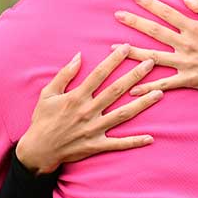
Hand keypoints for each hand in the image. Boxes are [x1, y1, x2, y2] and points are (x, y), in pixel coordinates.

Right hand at [16, 44, 162, 174]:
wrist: (38, 150)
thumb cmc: (42, 119)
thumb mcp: (47, 94)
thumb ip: (64, 74)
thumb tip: (78, 56)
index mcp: (76, 97)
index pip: (99, 74)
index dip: (114, 60)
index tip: (127, 47)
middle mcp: (88, 111)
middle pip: (116, 90)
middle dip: (135, 76)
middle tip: (151, 63)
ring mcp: (94, 129)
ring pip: (123, 114)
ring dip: (142, 103)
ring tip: (159, 93)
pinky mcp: (96, 145)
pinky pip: (118, 144)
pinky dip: (134, 142)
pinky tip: (150, 138)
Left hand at [113, 0, 197, 96]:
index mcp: (194, 28)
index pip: (166, 12)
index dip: (150, 4)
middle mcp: (185, 44)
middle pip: (155, 31)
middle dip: (134, 22)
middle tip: (117, 15)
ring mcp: (184, 63)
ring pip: (153, 57)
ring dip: (133, 52)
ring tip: (114, 49)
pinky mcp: (187, 79)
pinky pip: (164, 84)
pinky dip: (148, 87)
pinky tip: (132, 88)